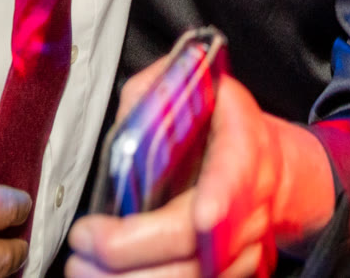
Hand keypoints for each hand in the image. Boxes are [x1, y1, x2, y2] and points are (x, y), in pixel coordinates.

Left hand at [66, 67, 332, 277]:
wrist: (269, 170)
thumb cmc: (222, 130)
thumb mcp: (197, 90)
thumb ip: (157, 92)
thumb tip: (130, 109)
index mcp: (243, 146)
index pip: (237, 172)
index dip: (224, 193)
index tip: (204, 216)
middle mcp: (249, 204)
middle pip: (199, 241)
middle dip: (134, 248)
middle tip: (84, 240)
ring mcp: (244, 249)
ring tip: (81, 267)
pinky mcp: (230, 275)